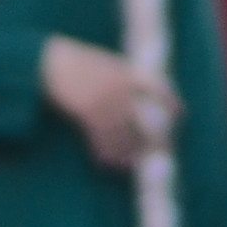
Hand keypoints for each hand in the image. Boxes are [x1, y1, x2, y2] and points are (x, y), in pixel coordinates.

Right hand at [41, 38, 168, 169]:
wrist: (46, 63)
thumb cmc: (73, 62)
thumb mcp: (104, 62)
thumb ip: (123, 76)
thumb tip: (139, 98)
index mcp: (128, 71)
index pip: (160, 88)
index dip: (172, 103)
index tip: (179, 114)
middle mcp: (122, 88)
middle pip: (149, 120)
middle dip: (158, 140)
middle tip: (162, 152)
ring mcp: (107, 102)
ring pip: (127, 137)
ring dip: (131, 155)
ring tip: (133, 165)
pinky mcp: (90, 114)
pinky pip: (105, 142)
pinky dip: (108, 155)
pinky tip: (110, 163)